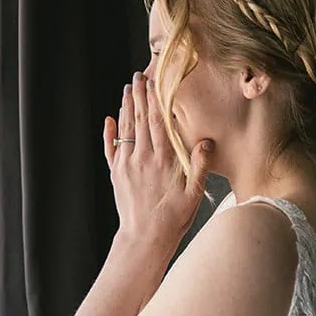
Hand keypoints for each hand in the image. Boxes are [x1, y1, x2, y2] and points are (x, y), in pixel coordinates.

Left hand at [102, 71, 212, 253]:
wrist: (145, 239)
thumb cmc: (173, 219)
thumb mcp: (194, 194)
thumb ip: (199, 166)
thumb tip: (206, 142)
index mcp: (163, 160)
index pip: (157, 121)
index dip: (155, 99)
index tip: (154, 81)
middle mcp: (142, 158)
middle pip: (139, 119)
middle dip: (138, 96)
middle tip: (138, 76)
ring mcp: (126, 165)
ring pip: (125, 129)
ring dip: (125, 107)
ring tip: (127, 90)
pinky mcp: (116, 174)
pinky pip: (110, 148)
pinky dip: (109, 132)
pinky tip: (109, 120)